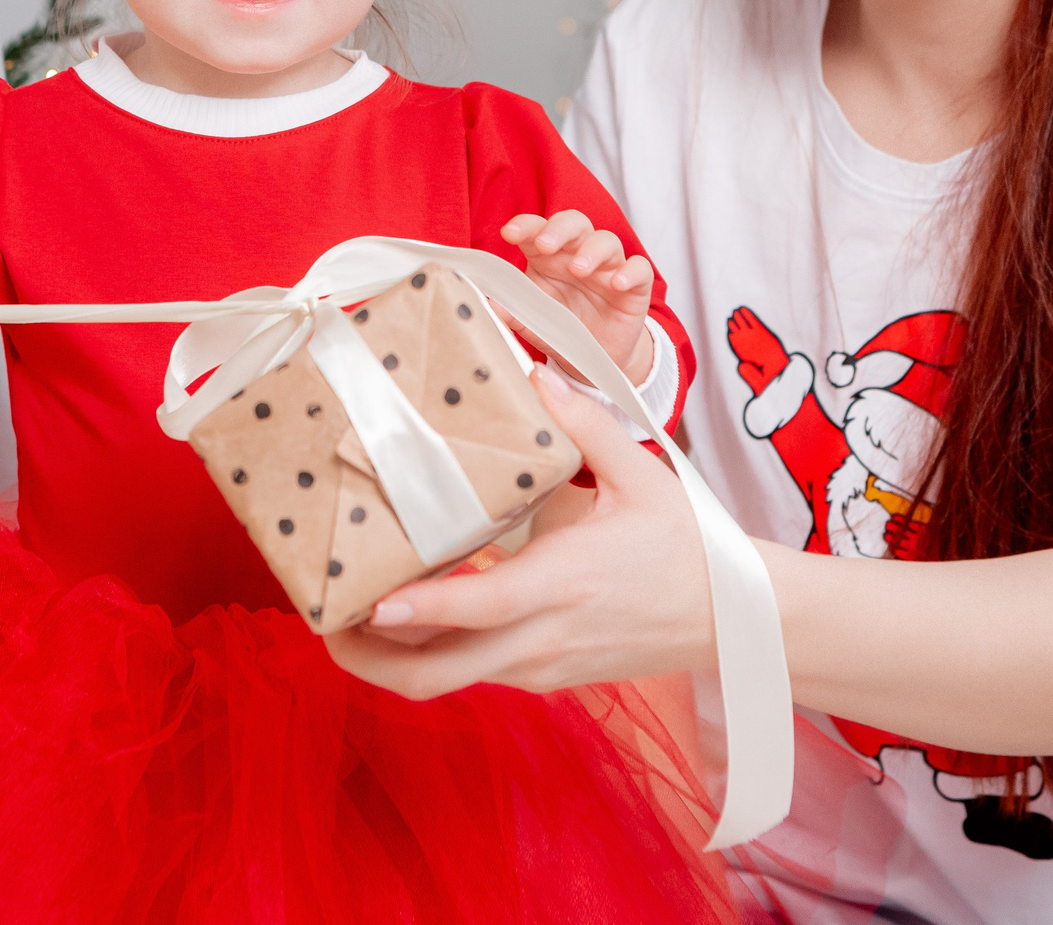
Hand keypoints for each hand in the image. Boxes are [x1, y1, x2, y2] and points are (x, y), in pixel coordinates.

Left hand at [322, 366, 716, 698]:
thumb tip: (534, 372)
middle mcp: (540, 640)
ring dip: (388, 656)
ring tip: (343, 611)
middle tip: (321, 615)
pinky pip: (469, 672)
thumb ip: (585, 422)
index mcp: (563, 585)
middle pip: (434, 677)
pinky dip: (427, 651)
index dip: (419, 611)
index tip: (366, 603)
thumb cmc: (685, 547)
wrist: (732, 621)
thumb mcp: (643, 475)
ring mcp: (536, 667)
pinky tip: (405, 612)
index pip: (479, 609)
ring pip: (443, 681)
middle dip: (365, 657)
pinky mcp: (538, 677)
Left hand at [501, 210, 656, 383]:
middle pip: (574, 223)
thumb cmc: (562, 330)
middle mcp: (578, 255)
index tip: (509, 233)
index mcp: (549, 258)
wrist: (595, 360)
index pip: (538, 229)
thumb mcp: (533, 324)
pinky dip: (631, 272)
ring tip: (578, 269)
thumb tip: (489, 304)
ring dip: (592, 249)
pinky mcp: (635, 287)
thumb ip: (513, 313)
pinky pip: (640, 269)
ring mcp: (608, 268)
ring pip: (607, 240)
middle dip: (558, 228)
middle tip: (544, 245)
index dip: (525, 226)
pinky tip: (617, 283)